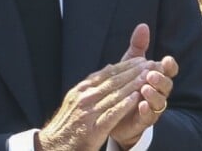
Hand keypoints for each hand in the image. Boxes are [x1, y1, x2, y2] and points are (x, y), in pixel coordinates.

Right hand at [36, 57, 155, 150]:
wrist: (52, 146)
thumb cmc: (67, 125)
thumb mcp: (76, 101)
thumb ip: (91, 87)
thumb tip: (108, 69)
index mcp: (81, 89)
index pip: (106, 74)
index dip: (124, 66)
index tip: (139, 60)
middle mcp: (83, 97)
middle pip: (112, 81)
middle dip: (132, 71)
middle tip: (149, 63)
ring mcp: (87, 112)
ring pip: (114, 94)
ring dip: (132, 85)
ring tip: (147, 77)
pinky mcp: (93, 129)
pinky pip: (111, 114)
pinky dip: (123, 105)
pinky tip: (135, 99)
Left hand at [111, 24, 178, 148]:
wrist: (114, 109)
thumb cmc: (127, 83)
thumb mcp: (130, 62)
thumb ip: (138, 46)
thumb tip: (143, 25)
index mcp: (156, 76)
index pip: (168, 70)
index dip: (170, 66)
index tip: (167, 60)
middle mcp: (158, 91)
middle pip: (167, 85)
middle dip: (161, 79)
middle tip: (152, 74)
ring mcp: (152, 107)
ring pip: (159, 102)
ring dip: (154, 94)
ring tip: (145, 88)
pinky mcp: (142, 120)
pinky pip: (148, 117)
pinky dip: (145, 110)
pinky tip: (141, 104)